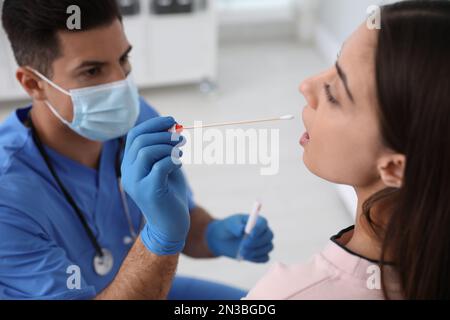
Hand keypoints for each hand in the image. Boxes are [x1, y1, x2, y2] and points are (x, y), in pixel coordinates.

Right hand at [121, 116, 189, 255]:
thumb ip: (165, 149)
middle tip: (181, 138)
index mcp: (129, 164)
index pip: (134, 135)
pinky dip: (172, 161)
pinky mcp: (149, 192)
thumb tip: (172, 127)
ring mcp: (136, 183)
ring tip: (180, 152)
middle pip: (140, 141)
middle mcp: (128, 173)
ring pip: (147, 152)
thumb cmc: (170, 194)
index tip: (172, 121)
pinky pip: (159, 166)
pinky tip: (179, 165)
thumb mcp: (166, 167)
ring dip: (168, 147)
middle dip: (163, 134)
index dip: (153, 124)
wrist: (171, 225)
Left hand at [206, 214, 273, 262]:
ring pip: (268, 247)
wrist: (223, 239)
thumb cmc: (229, 228)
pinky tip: (247, 257)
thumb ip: (236, 226)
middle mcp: (263, 231)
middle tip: (244, 245)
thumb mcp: (230, 224)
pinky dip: (257, 258)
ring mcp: (263, 243)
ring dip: (256, 251)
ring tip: (242, 252)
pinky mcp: (261, 254)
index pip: (263, 223)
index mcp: (257, 221)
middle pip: (269, 236)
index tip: (250, 234)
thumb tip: (242, 230)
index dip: (258, 229)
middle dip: (257, 242)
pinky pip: (265, 258)